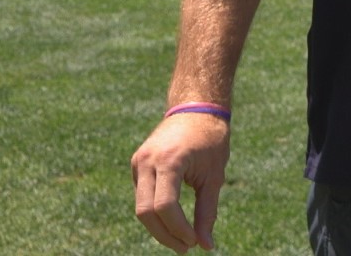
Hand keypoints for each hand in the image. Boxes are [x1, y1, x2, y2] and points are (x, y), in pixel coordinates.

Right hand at [130, 113, 229, 251]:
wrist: (197, 108)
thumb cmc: (211, 141)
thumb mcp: (214, 176)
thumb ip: (207, 212)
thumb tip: (206, 246)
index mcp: (169, 160)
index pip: (165, 206)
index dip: (178, 229)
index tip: (194, 242)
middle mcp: (148, 161)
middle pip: (146, 211)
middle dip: (165, 234)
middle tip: (186, 248)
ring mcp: (139, 162)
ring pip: (140, 207)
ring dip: (159, 228)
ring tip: (182, 240)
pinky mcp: (137, 164)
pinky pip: (142, 196)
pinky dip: (155, 213)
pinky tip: (173, 222)